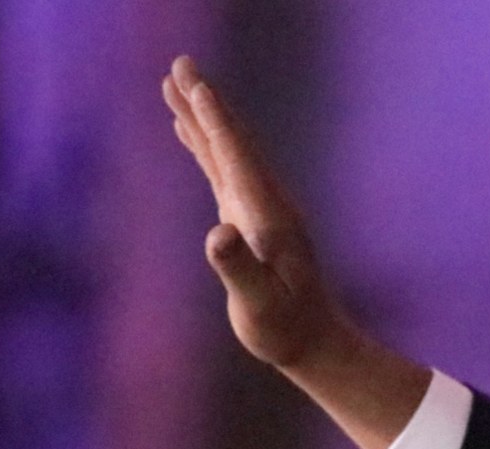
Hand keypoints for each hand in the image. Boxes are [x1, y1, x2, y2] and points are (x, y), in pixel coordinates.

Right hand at [163, 55, 428, 448]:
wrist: (314, 343)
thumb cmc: (284, 329)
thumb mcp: (257, 302)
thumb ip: (237, 267)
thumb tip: (217, 234)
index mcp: (266, 215)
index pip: (236, 158)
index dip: (215, 122)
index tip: (197, 84)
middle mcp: (265, 204)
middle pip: (231, 143)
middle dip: (205, 104)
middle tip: (180, 64)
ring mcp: (258, 210)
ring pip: (226, 152)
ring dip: (202, 118)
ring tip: (176, 85)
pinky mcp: (250, 221)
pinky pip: (223, 171)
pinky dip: (206, 147)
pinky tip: (191, 133)